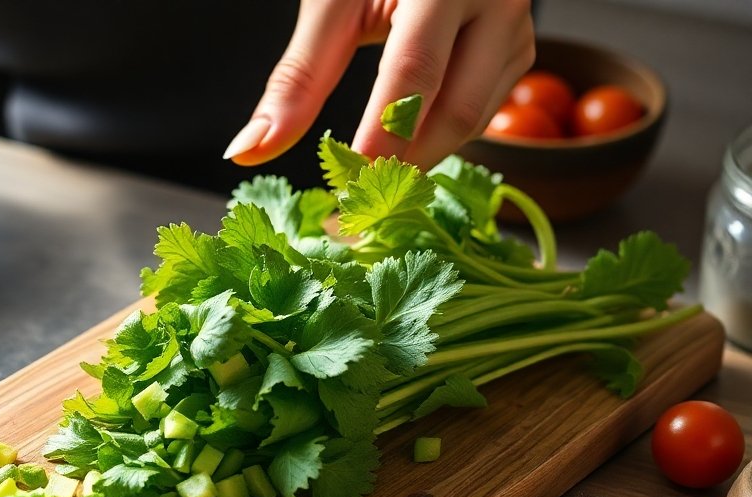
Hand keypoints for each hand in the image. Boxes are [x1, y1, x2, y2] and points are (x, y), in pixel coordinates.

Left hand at [224, 0, 534, 168]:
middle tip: (354, 205)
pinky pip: (484, 111)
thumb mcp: (330, 6)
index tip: (345, 188)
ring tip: (370, 185)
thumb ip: (295, 80)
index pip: (415, 74)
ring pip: (474, 120)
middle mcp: (497, 2)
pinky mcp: (520, 49)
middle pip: (455, 110)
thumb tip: (249, 152)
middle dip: (403, 164)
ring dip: (420, 158)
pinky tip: (402, 151)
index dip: (381, 139)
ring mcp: (519, 28)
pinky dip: (439, 138)